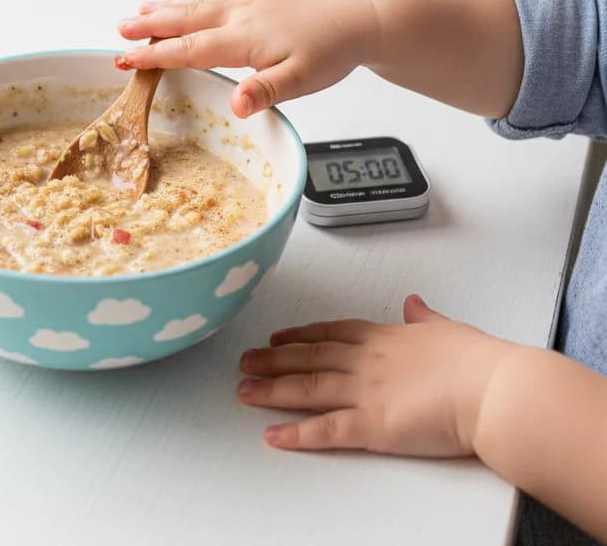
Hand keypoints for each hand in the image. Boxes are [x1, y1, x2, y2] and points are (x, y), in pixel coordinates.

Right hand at [117, 0, 379, 117]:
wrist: (364, 13)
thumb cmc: (334, 47)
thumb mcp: (303, 79)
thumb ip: (266, 91)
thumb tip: (235, 106)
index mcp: (245, 38)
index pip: (190, 48)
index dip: (155, 55)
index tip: (125, 58)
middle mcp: (242, 16)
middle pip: (186, 19)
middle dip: (150, 25)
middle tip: (120, 29)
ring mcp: (250, 5)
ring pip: (199, 4)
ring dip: (167, 8)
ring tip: (141, 10)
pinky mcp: (261, 1)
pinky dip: (192, 1)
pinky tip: (190, 3)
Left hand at [237, 294, 519, 456]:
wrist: (493, 388)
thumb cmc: (479, 362)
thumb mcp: (448, 328)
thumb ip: (426, 318)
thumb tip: (415, 303)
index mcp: (385, 337)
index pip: (332, 333)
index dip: (301, 335)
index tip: (278, 336)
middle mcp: (366, 361)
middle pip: (309, 357)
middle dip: (273, 360)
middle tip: (245, 360)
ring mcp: (365, 391)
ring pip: (307, 387)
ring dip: (271, 390)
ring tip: (243, 391)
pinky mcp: (372, 424)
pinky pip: (325, 430)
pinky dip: (296, 433)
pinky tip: (272, 434)